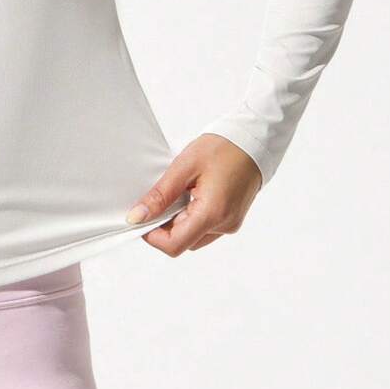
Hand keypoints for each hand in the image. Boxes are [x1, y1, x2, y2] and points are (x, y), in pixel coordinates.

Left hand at [125, 133, 263, 255]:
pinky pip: (204, 228)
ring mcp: (229, 225)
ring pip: (192, 237)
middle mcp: (224, 225)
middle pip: (183, 242)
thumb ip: (160, 195)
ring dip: (177, 222)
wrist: (252, 143)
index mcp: (212, 214)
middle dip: (163, 227)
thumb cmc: (223, 149)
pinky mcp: (231, 220)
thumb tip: (137, 216)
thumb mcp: (184, 167)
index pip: (174, 245)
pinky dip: (190, 218)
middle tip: (157, 200)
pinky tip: (188, 196)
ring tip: (176, 194)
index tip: (140, 218)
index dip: (152, 236)